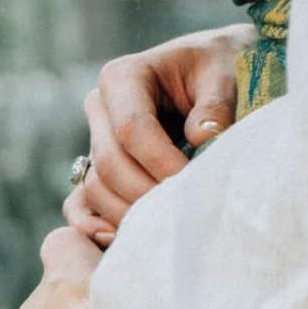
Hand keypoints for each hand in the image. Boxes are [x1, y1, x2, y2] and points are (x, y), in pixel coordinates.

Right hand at [64, 22, 254, 241]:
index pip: (132, 128)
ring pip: (97, 187)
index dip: (161, 162)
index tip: (193, 182)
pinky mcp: (100, 168)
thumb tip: (200, 139)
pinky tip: (124, 240)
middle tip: (184, 213)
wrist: (216, 70)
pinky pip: (82, 202)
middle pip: (110, 162)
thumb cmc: (221, 67)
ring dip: (130, 212)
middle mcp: (100, 108)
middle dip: (146, 193)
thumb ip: (215, 105)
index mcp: (124, 76)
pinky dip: (96, 225)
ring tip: (169, 228)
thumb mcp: (225, 75)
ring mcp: (96, 140)